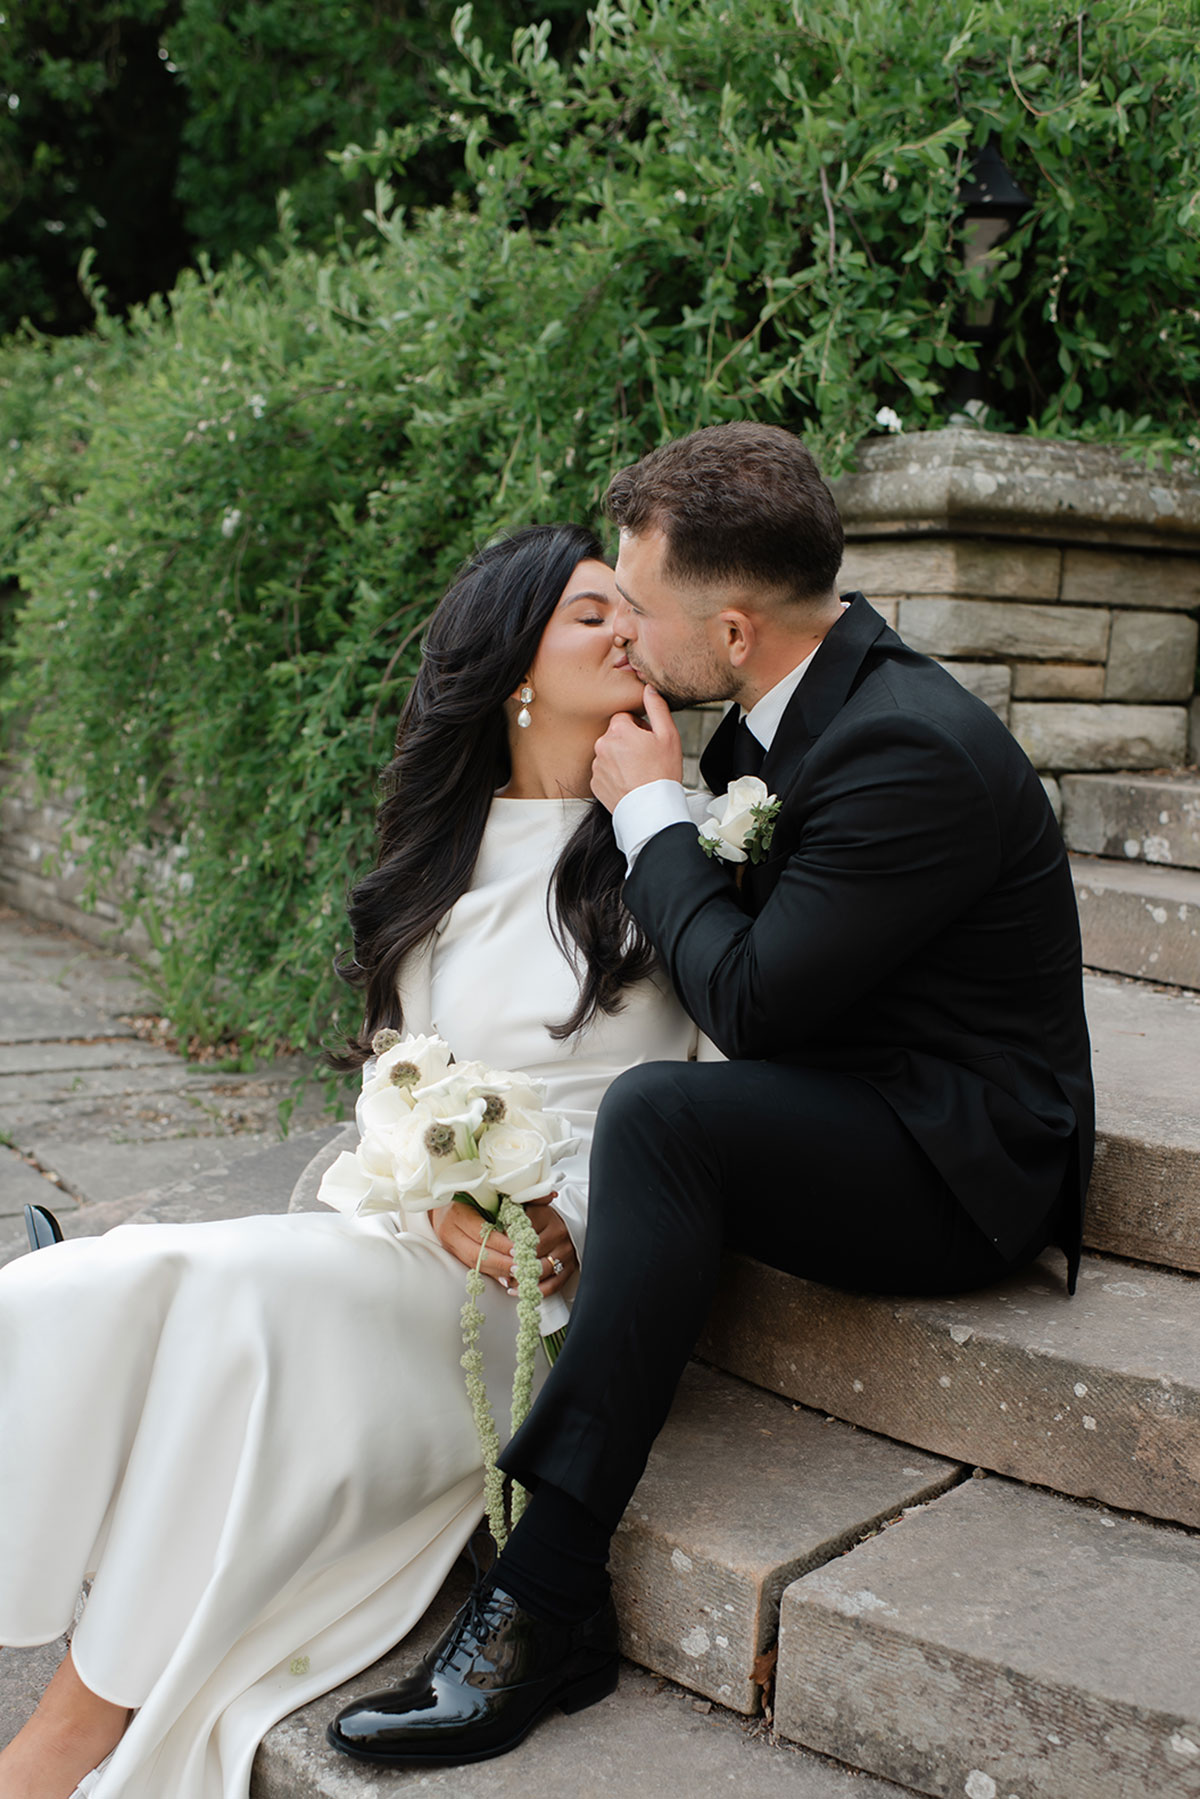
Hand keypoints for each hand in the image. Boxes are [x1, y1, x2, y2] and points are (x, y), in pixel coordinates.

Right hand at [431, 1199, 577, 1296]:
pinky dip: (491, 1273)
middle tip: (521, 1266)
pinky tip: (506, 1278)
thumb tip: (550, 1196)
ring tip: (518, 1274)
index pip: (480, 1232)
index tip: (518, 1248)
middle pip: (476, 1253)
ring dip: (498, 1270)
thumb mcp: (492, 1189)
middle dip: (501, 1262)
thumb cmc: (472, 1191)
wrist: (445, 1200)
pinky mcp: (453, 1253)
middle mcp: (450, 1230)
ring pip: (474, 1263)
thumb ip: (519, 1195)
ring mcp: (450, 1244)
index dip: (500, 1243)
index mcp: (458, 1211)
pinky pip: (473, 1267)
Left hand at [591, 687, 682, 812]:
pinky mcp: (595, 783)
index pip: (624, 717)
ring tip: (638, 772)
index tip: (648, 740)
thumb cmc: (663, 773)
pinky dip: (614, 775)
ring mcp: (596, 765)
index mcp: (618, 730)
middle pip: (615, 735)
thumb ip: (657, 707)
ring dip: (620, 758)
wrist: (652, 809)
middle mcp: (602, 745)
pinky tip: (629, 782)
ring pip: (609, 753)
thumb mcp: (668, 735)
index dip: (638, 727)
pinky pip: (604, 772)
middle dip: (628, 742)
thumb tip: (648, 688)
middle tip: (645, 757)